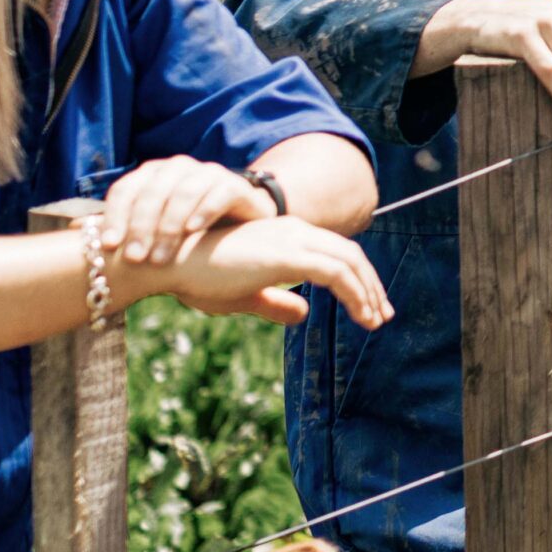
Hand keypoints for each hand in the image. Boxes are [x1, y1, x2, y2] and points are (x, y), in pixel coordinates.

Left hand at [101, 157, 269, 268]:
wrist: (240, 226)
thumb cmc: (186, 231)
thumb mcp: (152, 229)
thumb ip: (121, 227)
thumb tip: (76, 229)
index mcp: (153, 175)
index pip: (127, 189)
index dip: (115, 215)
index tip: (109, 245)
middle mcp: (178, 169)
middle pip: (153, 192)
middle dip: (141, 226)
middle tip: (135, 258)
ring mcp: (208, 174)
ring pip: (183, 193)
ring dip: (169, 226)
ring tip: (160, 258)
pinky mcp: (235, 185)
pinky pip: (217, 193)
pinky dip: (204, 210)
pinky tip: (193, 231)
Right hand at [143, 216, 393, 330]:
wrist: (169, 261)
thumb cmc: (197, 277)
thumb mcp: (242, 295)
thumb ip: (274, 302)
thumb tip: (303, 314)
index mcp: (284, 235)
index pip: (334, 252)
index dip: (356, 278)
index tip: (368, 306)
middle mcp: (293, 231)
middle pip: (349, 253)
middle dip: (370, 284)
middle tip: (382, 315)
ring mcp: (292, 239)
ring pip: (348, 262)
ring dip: (368, 292)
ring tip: (376, 320)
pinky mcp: (287, 255)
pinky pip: (336, 273)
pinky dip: (355, 294)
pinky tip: (362, 315)